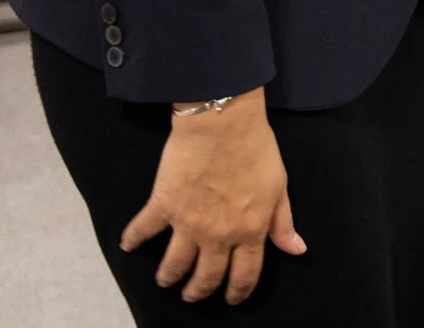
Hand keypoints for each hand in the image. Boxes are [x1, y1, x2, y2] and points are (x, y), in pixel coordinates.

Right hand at [119, 88, 304, 304]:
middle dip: (198, 291)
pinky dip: (133, 240)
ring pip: (174, 264)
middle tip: (191, 296)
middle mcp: (218, 235)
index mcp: (250, 231)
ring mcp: (188, 224)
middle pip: (206, 276)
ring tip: (166, 280)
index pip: (245, 274)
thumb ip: (282, 222)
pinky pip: (144, 230)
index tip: (231, 300)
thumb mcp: (279, 187)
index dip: (238, 291)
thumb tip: (296, 249)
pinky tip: (127, 246)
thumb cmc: (257, 150)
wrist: (223, 124)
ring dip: (168, 277)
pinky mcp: (163, 206)